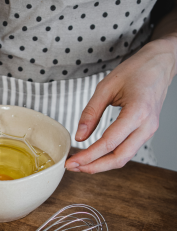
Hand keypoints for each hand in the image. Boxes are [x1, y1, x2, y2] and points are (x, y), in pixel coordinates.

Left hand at [65, 37, 176, 173]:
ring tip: (80, 164)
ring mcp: (149, 130)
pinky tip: (95, 156)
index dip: (88, 155)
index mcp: (138, 111)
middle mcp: (147, 125)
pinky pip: (127, 150)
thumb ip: (91, 112)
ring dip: (101, 165)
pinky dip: (110, 157)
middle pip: (119, 157)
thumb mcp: (106, 87)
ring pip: (124, 157)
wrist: (160, 64)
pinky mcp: (146, 132)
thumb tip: (79, 136)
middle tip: (72, 166)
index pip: (110, 142)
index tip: (71, 161)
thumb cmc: (136, 71)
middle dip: (94, 166)